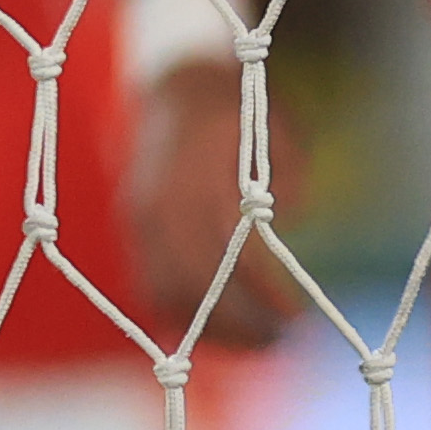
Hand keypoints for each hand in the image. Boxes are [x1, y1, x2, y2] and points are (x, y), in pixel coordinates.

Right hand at [123, 59, 294, 348]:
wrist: (179, 90)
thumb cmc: (238, 115)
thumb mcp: (270, 135)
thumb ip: (282, 182)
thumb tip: (295, 231)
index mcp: (189, 172)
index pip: (220, 247)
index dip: (258, 288)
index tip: (295, 315)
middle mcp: (154, 201)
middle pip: (188, 281)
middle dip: (237, 320)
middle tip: (282, 337)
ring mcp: (138, 219)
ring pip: (162, 292)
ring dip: (210, 328)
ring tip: (259, 339)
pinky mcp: (134, 234)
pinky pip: (150, 288)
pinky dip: (186, 318)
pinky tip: (226, 327)